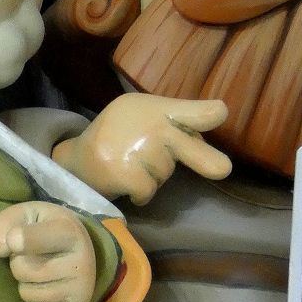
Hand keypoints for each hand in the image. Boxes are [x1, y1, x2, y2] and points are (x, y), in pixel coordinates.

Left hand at [0, 202, 95, 301]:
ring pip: (27, 294)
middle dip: (18, 263)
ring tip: (40, 271)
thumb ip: (4, 224)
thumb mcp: (24, 215)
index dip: (22, 240)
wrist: (78, 249)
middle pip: (21, 270)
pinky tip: (47, 288)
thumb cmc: (44, 229)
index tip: (13, 240)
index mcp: (67, 231)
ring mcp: (81, 288)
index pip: (39, 239)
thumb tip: (2, 250)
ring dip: (25, 284)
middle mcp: (80, 261)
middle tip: (33, 256)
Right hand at [53, 93, 231, 204]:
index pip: (188, 109)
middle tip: (224, 170)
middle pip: (185, 145)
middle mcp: (146, 124)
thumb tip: (214, 159)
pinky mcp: (122, 171)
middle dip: (206, 159)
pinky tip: (124, 181)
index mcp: (154, 108)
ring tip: (130, 165)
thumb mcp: (145, 123)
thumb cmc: (121, 140)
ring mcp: (135, 148)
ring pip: (166, 173)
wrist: (77, 158)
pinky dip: (140, 193)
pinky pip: (148, 190)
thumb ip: (176, 132)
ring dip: (153, 176)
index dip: (207, 114)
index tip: (220, 113)